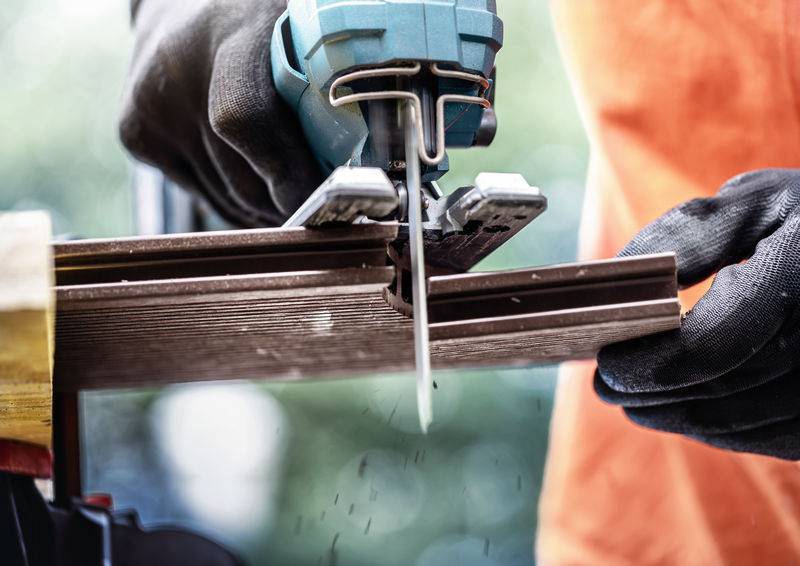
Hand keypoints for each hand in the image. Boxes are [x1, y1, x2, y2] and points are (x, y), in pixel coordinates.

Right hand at [119, 0, 321, 226]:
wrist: (182, 0)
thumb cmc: (260, 15)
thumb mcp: (304, 24)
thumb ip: (333, 75)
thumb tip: (368, 155)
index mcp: (230, 33)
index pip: (246, 118)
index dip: (289, 175)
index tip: (329, 205)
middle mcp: (178, 71)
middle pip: (244, 177)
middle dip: (292, 205)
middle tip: (328, 212)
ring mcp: (151, 107)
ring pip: (227, 198)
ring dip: (267, 210)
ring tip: (295, 201)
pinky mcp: (137, 134)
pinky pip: (203, 195)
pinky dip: (236, 203)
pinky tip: (258, 186)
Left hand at [595, 169, 799, 458]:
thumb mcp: (754, 203)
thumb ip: (689, 235)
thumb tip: (623, 275)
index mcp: (798, 277)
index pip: (706, 347)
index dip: (647, 364)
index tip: (605, 364)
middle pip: (716, 392)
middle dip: (650, 394)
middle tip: (606, 388)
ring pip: (741, 423)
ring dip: (678, 417)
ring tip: (636, 402)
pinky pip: (772, 437)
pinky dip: (722, 429)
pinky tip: (689, 409)